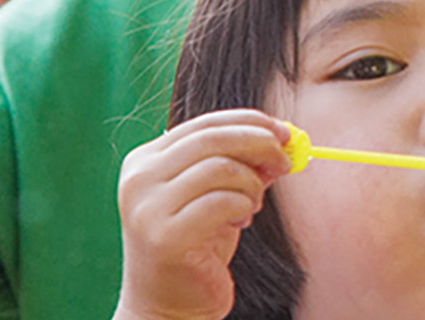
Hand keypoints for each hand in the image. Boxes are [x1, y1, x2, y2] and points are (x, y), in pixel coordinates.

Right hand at [114, 110, 290, 319]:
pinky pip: (223, 202)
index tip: (284, 132)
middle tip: (286, 161)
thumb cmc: (195, 247)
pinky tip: (240, 222)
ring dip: (251, 184)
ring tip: (252, 206)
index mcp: (144, 161)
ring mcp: (147, 207)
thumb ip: (238, 165)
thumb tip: (281, 138)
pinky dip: (244, 207)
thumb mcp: (216, 196)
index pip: (204, 124)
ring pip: (220, 168)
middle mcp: (139, 179)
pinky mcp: (166, 236)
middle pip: (212, 139)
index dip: (249, 122)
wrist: (167, 305)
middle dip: (259, 144)